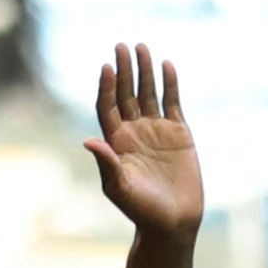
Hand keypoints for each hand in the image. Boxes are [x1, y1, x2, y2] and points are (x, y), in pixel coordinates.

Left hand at [85, 43, 200, 238]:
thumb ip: (106, 163)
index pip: (107, 107)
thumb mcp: (119, 188)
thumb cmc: (141, 210)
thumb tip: (88, 141)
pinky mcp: (179, 132)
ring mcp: (156, 130)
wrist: (172, 222)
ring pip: (148, 93)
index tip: (106, 66)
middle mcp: (134, 132)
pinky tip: (167, 65)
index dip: (106, 87)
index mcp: (116, 143)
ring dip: (145, 71)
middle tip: (121, 45)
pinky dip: (170, 84)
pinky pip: (172, 102)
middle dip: (124, 70)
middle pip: (126, 94)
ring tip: (141, 47)